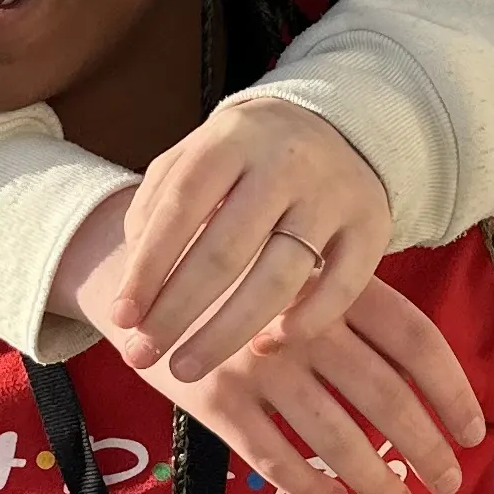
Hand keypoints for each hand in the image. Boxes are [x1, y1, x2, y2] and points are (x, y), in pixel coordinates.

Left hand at [108, 97, 395, 379]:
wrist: (337, 125)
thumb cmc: (244, 157)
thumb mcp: (196, 159)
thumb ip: (157, 207)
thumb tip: (137, 282)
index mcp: (231, 139)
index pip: (180, 207)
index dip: (147, 268)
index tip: (122, 318)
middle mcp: (285, 164)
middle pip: (225, 251)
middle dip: (177, 312)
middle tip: (143, 356)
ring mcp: (333, 195)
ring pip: (278, 279)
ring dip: (226, 333)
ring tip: (187, 367)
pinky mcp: (372, 226)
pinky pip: (340, 289)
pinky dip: (302, 324)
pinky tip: (263, 347)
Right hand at [159, 283, 482, 493]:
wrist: (138, 272)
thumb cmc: (237, 276)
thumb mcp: (299, 270)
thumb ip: (352, 308)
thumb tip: (424, 376)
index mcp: (333, 286)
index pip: (415, 340)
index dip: (451, 390)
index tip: (473, 431)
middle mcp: (300, 325)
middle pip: (384, 396)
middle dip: (424, 448)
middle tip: (446, 484)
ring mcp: (256, 364)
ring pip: (334, 437)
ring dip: (374, 480)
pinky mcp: (214, 400)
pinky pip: (273, 458)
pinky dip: (308, 487)